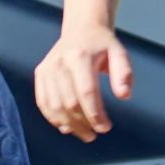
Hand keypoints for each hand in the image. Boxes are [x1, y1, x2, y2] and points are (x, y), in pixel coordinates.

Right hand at [32, 29, 128, 143]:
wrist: (82, 29)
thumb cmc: (103, 45)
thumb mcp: (119, 54)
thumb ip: (124, 74)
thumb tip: (124, 96)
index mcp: (79, 56)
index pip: (86, 92)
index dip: (95, 114)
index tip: (105, 128)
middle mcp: (59, 62)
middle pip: (69, 102)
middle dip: (83, 123)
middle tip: (95, 134)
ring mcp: (47, 68)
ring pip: (54, 106)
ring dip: (69, 125)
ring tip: (84, 134)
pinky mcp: (40, 73)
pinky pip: (43, 102)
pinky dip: (54, 118)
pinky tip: (67, 127)